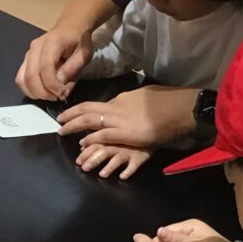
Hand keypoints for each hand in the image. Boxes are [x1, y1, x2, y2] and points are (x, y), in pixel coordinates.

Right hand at [15, 27, 92, 100]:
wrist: (70, 28)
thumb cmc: (79, 41)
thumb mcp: (83, 55)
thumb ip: (72, 69)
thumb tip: (59, 86)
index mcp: (52, 43)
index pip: (45, 67)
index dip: (52, 85)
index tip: (62, 94)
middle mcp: (35, 48)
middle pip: (30, 75)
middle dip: (42, 92)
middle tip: (56, 98)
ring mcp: (28, 54)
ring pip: (21, 79)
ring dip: (34, 92)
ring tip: (49, 95)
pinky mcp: (25, 61)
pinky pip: (21, 78)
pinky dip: (29, 89)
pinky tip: (42, 92)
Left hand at [57, 85, 198, 148]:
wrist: (184, 107)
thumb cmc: (169, 103)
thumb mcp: (145, 97)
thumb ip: (130, 102)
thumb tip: (121, 102)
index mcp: (122, 99)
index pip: (95, 104)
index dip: (79, 109)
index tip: (69, 114)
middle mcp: (118, 107)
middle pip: (86, 109)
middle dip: (70, 115)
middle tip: (58, 121)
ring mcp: (121, 119)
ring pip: (90, 121)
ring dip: (73, 126)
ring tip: (62, 132)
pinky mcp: (128, 133)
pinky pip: (103, 135)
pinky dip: (91, 139)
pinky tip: (83, 144)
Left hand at [76, 143, 151, 179]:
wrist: (149, 133)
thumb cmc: (125, 136)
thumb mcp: (110, 136)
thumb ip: (96, 141)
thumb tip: (81, 145)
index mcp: (108, 140)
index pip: (94, 145)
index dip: (85, 153)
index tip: (78, 162)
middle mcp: (117, 146)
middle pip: (103, 152)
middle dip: (93, 160)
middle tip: (85, 168)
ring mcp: (128, 152)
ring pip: (117, 159)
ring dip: (109, 167)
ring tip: (102, 174)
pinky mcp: (140, 158)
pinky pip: (135, 165)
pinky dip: (129, 171)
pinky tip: (122, 177)